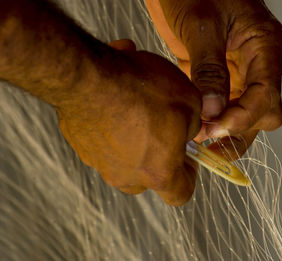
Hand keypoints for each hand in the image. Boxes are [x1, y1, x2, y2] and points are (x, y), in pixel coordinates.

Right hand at [57, 39, 200, 205]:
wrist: (88, 76)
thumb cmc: (143, 90)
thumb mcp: (190, 102)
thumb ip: (194, 126)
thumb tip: (186, 132)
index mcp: (158, 173)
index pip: (179, 195)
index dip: (188, 177)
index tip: (187, 156)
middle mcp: (126, 177)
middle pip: (149, 178)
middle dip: (159, 158)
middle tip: (162, 130)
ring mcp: (99, 164)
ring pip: (124, 162)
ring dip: (134, 145)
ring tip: (136, 113)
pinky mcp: (81, 147)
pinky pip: (103, 144)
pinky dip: (112, 132)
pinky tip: (114, 106)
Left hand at [146, 0, 281, 158]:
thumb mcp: (202, 26)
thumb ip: (209, 68)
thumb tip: (212, 112)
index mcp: (265, 45)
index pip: (267, 94)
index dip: (243, 117)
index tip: (213, 127)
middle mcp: (260, 63)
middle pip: (264, 112)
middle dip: (238, 129)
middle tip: (204, 136)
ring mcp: (243, 72)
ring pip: (248, 115)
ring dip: (227, 131)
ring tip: (199, 140)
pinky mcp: (224, 77)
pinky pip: (228, 107)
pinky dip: (215, 121)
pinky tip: (197, 126)